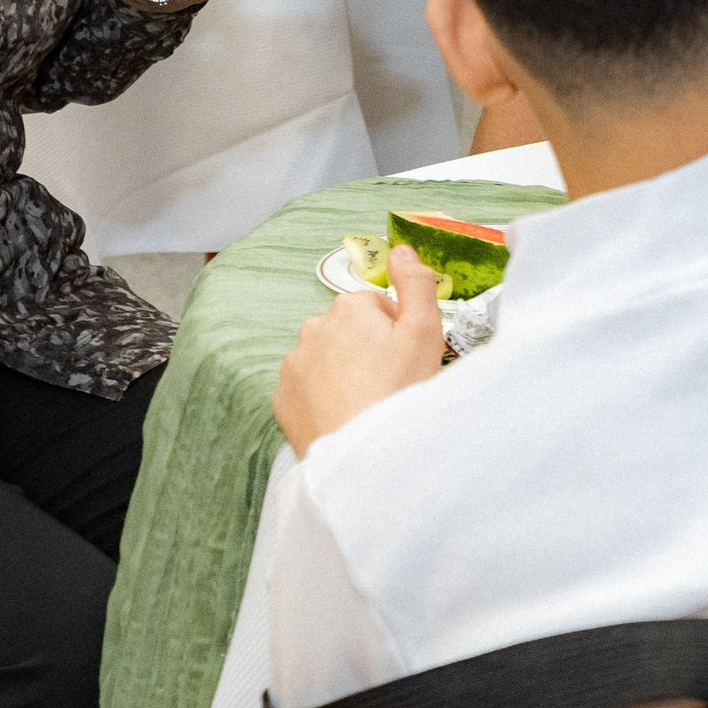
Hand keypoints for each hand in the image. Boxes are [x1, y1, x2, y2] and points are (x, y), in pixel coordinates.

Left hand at [273, 246, 447, 456]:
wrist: (361, 456)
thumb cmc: (396, 394)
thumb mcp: (425, 332)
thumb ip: (416, 283)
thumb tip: (401, 250)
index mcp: (348, 309)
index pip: (376, 305)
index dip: (395, 328)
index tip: (404, 355)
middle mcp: (313, 329)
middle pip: (349, 329)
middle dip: (367, 347)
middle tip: (389, 380)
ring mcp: (293, 365)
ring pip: (326, 358)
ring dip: (344, 371)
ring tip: (367, 400)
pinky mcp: (282, 399)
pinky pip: (306, 388)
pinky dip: (322, 396)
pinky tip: (344, 413)